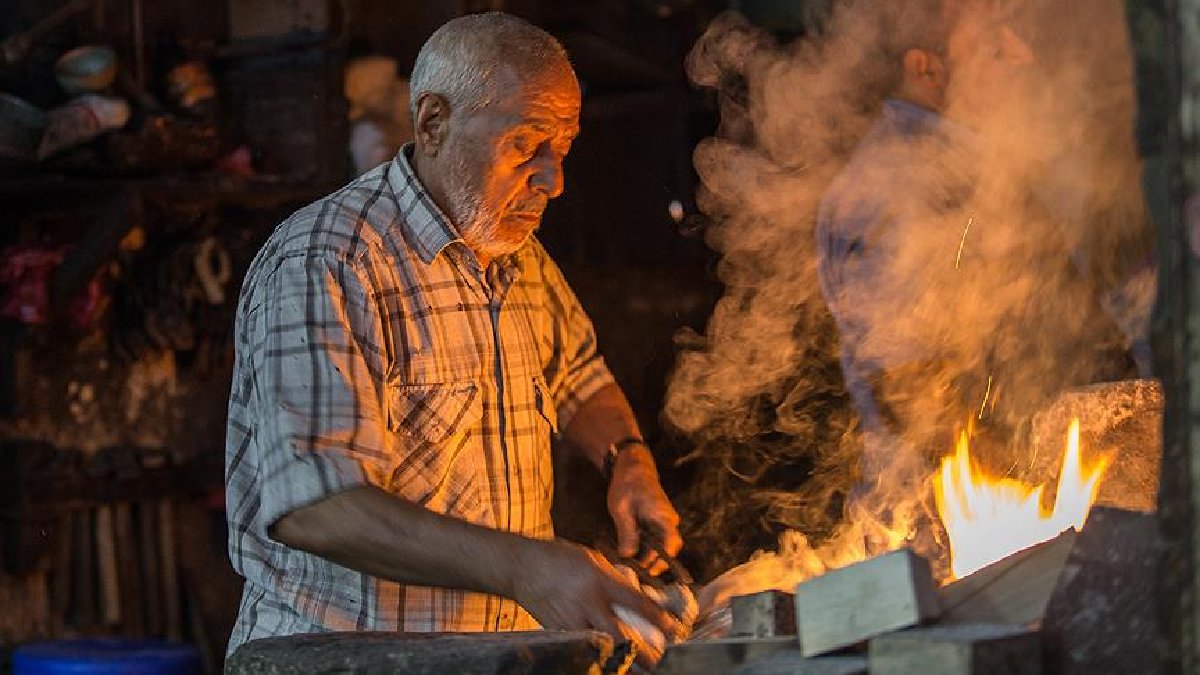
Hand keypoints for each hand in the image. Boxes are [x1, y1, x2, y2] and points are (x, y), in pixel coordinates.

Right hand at [512, 539, 681, 667]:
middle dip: (642, 654)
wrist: (521, 567)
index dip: (658, 619)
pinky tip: (610, 664)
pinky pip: (583, 649)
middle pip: (621, 637)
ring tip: (640, 670)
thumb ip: (614, 580)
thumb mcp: (593, 561)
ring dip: (622, 661)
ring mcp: (571, 621)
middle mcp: (587, 603)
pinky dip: (598, 658)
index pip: (636, 603)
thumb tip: (637, 599)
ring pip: (602, 649)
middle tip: (659, 663)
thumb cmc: (559, 559)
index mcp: (599, 581)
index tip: (673, 629)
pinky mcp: (559, 632)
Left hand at [607, 444, 682, 573]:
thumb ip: (626, 533)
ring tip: (629, 566)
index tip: (645, 571)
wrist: (632, 466)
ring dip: (647, 557)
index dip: (659, 561)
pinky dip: (644, 548)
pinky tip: (629, 554)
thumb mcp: (621, 509)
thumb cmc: (627, 484)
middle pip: (667, 549)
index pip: (670, 544)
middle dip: (653, 563)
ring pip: (660, 546)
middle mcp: (668, 520)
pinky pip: (654, 539)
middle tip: (635, 574)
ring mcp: (664, 521)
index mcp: (664, 516)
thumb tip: (627, 556)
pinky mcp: (656, 522)